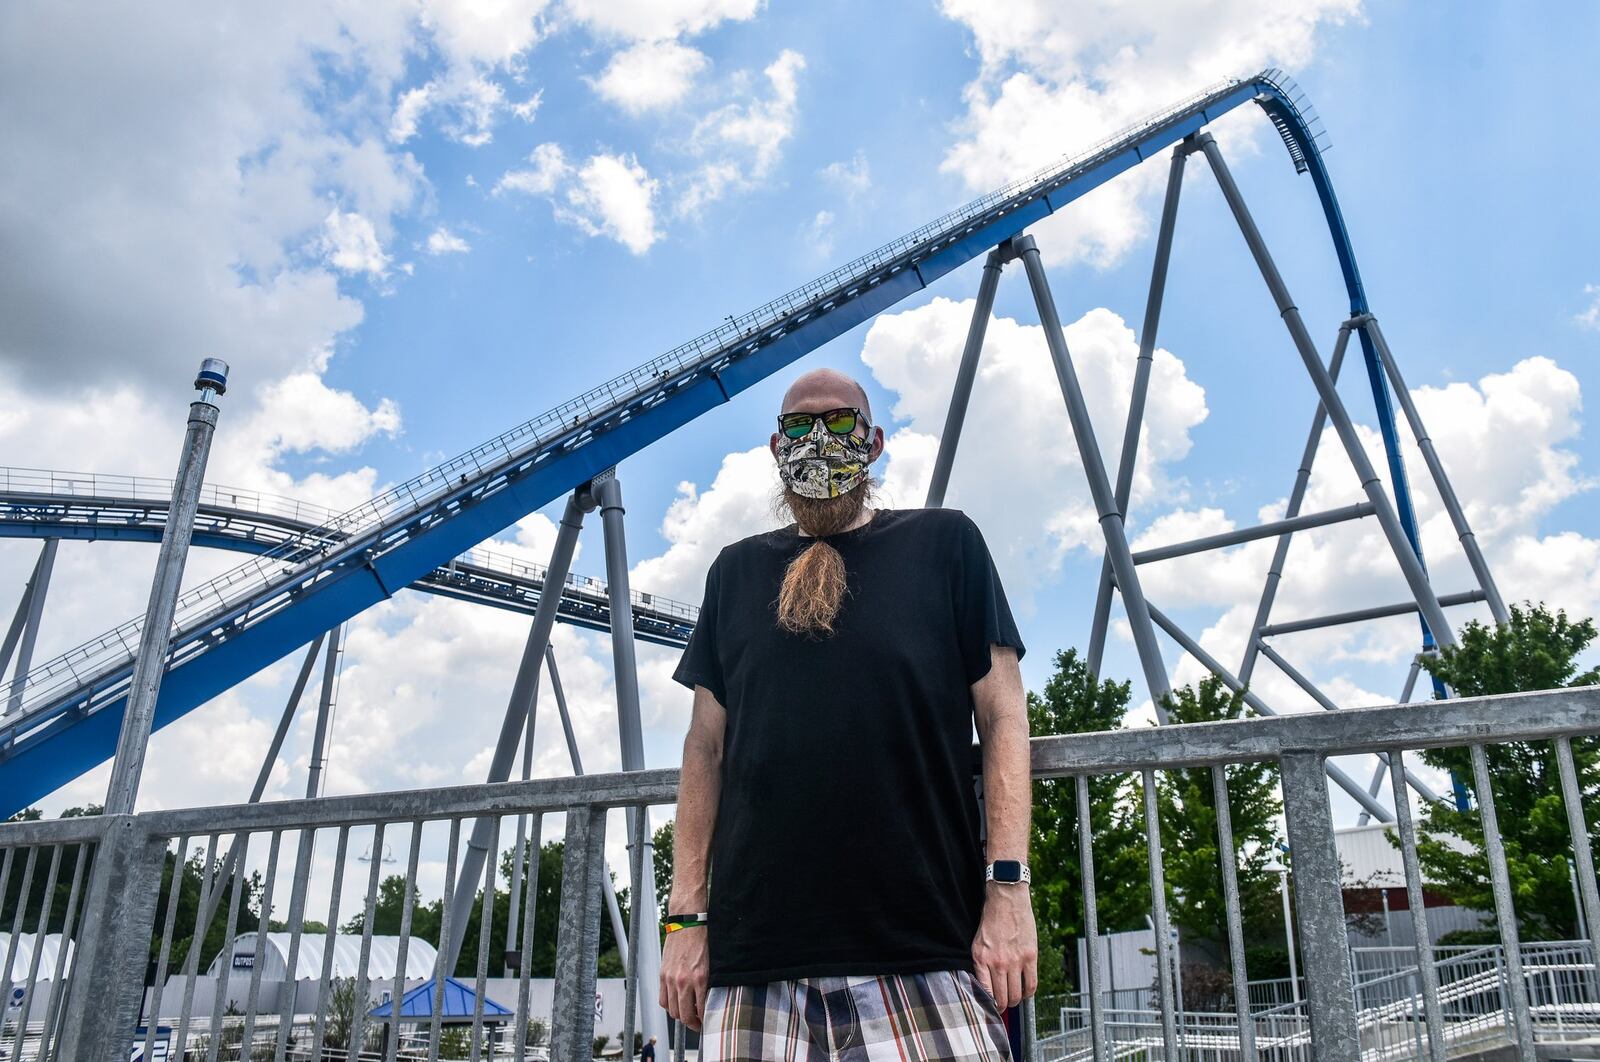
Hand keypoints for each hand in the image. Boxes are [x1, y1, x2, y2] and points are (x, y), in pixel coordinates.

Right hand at [659, 927, 709, 1030]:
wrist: (688, 922)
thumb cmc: (703, 940)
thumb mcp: (712, 964)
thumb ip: (709, 984)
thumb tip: (709, 1001)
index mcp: (699, 979)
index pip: (701, 1011)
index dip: (704, 1021)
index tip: (707, 1022)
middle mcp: (683, 981)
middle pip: (684, 1015)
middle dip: (692, 1024)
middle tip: (698, 1023)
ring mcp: (671, 979)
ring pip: (672, 1010)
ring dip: (680, 1016)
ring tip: (688, 1013)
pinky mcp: (663, 974)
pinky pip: (663, 999)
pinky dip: (669, 1005)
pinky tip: (676, 1003)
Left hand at [971, 883, 1036, 1010]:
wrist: (1006, 899)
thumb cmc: (991, 920)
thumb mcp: (977, 943)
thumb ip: (981, 964)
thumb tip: (984, 986)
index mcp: (981, 959)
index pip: (985, 994)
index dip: (988, 1005)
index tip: (989, 1008)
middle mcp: (997, 963)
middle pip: (1001, 998)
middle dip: (1001, 1006)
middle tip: (1002, 1005)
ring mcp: (1015, 961)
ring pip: (1016, 995)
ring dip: (1014, 1001)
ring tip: (1013, 998)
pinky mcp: (1030, 956)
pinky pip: (1031, 984)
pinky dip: (1028, 993)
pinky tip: (1025, 991)